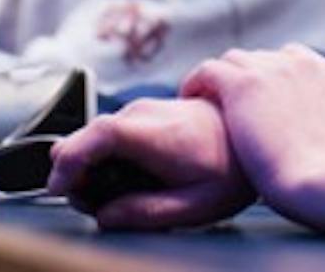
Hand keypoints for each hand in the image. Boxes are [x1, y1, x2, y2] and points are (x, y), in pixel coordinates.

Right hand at [48, 97, 254, 229]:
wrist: (264, 131)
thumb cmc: (235, 171)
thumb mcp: (194, 206)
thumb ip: (146, 213)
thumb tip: (105, 216)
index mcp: (157, 134)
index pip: (97, 135)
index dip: (70, 160)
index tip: (59, 188)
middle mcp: (148, 113)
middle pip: (89, 135)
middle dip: (76, 171)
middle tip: (91, 204)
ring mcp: (149, 108)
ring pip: (100, 133)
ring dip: (93, 164)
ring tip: (115, 196)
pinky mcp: (153, 111)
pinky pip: (116, 131)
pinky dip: (108, 154)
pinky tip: (129, 179)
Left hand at [181, 45, 324, 212]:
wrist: (324, 179)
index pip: (293, 62)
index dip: (274, 82)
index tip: (261, 105)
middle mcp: (300, 62)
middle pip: (263, 59)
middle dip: (248, 81)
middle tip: (232, 109)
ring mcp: (271, 69)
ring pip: (234, 61)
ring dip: (221, 80)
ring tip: (206, 104)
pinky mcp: (242, 83)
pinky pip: (208, 70)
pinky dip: (196, 82)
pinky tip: (188, 100)